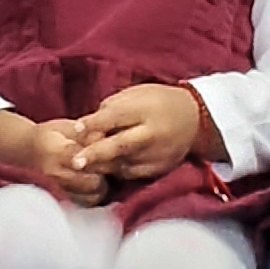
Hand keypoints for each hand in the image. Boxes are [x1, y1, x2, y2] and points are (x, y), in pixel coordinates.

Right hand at [0, 110, 106, 204]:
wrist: (23, 153)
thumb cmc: (48, 136)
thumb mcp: (64, 127)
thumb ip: (85, 132)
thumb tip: (104, 137)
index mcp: (55, 151)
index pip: (86, 159)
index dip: (102, 157)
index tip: (112, 152)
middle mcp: (54, 174)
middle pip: (92, 182)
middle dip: (106, 174)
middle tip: (111, 165)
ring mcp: (55, 190)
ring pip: (90, 197)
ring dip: (101, 188)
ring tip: (101, 176)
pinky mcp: (58, 201)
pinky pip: (84, 205)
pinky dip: (92, 197)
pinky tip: (93, 186)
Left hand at [74, 84, 203, 182]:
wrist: (194, 119)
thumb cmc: (157, 102)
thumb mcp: (136, 94)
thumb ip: (111, 108)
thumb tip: (87, 127)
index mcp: (146, 109)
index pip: (116, 116)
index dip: (94, 123)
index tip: (76, 128)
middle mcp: (154, 133)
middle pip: (121, 145)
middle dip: (96, 154)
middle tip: (75, 162)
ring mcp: (158, 154)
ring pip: (124, 163)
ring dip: (102, 165)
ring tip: (83, 165)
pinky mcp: (160, 169)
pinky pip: (132, 173)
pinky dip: (116, 171)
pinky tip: (107, 166)